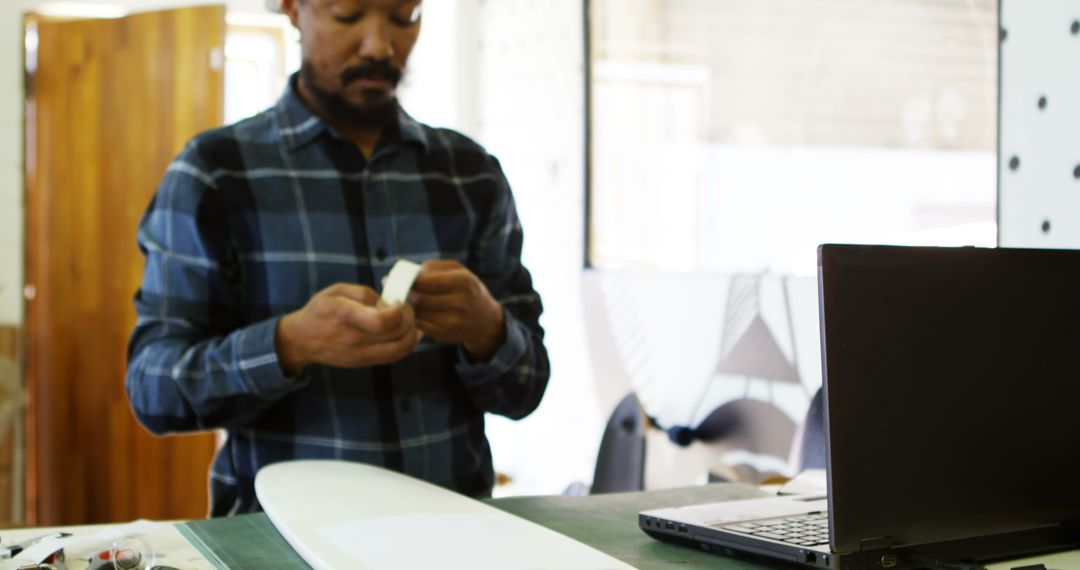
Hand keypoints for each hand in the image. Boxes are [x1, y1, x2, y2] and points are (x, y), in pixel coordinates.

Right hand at [276, 283, 420, 375]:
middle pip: (396, 333)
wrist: (302, 340)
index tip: (398, 301)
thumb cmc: (320, 311)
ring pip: (398, 349)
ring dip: (411, 334)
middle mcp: (354, 337)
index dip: (398, 310)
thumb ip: (363, 292)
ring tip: (411, 322)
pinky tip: (412, 337)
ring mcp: (359, 353)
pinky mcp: (363, 362)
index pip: (382, 320)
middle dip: (409, 317)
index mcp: (346, 315)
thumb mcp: (336, 291)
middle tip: (407, 308)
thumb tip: (386, 302)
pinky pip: (392, 358)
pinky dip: (406, 347)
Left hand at [409, 260, 505, 360]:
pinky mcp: (445, 335)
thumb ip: (435, 267)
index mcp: (464, 282)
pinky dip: (414, 318)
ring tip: (409, 300)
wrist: (485, 319)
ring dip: (409, 306)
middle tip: (403, 290)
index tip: (407, 279)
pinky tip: (417, 312)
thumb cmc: (467, 289)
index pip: (427, 281)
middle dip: (408, 293)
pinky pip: (420, 325)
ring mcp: (453, 321)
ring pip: (418, 312)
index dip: (412, 280)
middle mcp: (460, 302)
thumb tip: (412, 273)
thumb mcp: (459, 271)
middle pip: (420, 297)